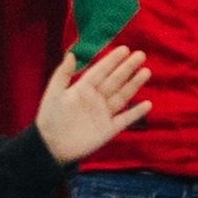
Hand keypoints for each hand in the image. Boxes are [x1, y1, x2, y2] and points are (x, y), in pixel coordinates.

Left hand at [34, 44, 157, 168]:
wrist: (49, 148)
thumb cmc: (49, 119)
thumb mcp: (54, 94)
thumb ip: (62, 74)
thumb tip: (72, 53)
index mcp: (83, 89)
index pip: (100, 71)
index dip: (112, 60)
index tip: (125, 49)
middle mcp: (96, 99)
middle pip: (115, 81)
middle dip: (127, 68)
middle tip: (141, 55)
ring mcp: (103, 114)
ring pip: (122, 96)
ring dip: (134, 85)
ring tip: (146, 72)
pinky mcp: (108, 130)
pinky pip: (125, 119)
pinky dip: (136, 113)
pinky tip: (148, 104)